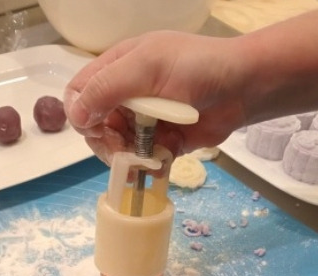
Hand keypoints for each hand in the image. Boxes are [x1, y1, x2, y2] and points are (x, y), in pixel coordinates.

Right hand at [64, 31, 245, 164]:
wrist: (242, 88)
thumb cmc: (196, 68)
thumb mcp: (147, 68)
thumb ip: (107, 87)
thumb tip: (75, 116)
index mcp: (118, 69)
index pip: (79, 93)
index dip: (81, 114)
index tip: (98, 129)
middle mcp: (127, 96)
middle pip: (96, 128)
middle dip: (106, 144)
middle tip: (123, 153)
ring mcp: (144, 121)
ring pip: (118, 149)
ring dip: (128, 160)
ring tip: (145, 163)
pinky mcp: (162, 143)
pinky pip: (145, 161)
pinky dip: (151, 166)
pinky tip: (162, 164)